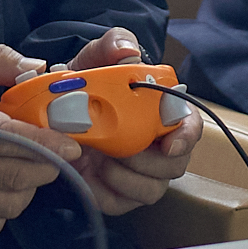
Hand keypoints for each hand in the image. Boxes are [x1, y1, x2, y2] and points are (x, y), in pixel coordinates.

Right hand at [0, 46, 77, 234]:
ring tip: (21, 169)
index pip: (8, 138)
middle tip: (53, 156)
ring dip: (25, 189)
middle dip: (46, 167)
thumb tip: (35, 69)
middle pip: (15, 175)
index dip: (46, 144)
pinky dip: (3, 210)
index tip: (70, 146)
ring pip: (7, 204)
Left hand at [61, 29, 196, 215]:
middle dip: (148, 162)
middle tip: (120, 151)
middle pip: (174, 167)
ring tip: (100, 159)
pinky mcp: (117, 193)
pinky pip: (119, 204)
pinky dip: (103, 193)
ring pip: (151, 191)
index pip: (191, 127)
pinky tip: (87, 174)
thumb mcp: (96, 56)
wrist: (56, 109)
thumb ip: (114, 44)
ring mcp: (140, 173)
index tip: (170, 144)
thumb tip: (127, 51)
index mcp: (163, 113)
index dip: (186, 138)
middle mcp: (158, 147)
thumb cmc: (88, 83)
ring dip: (126, 179)